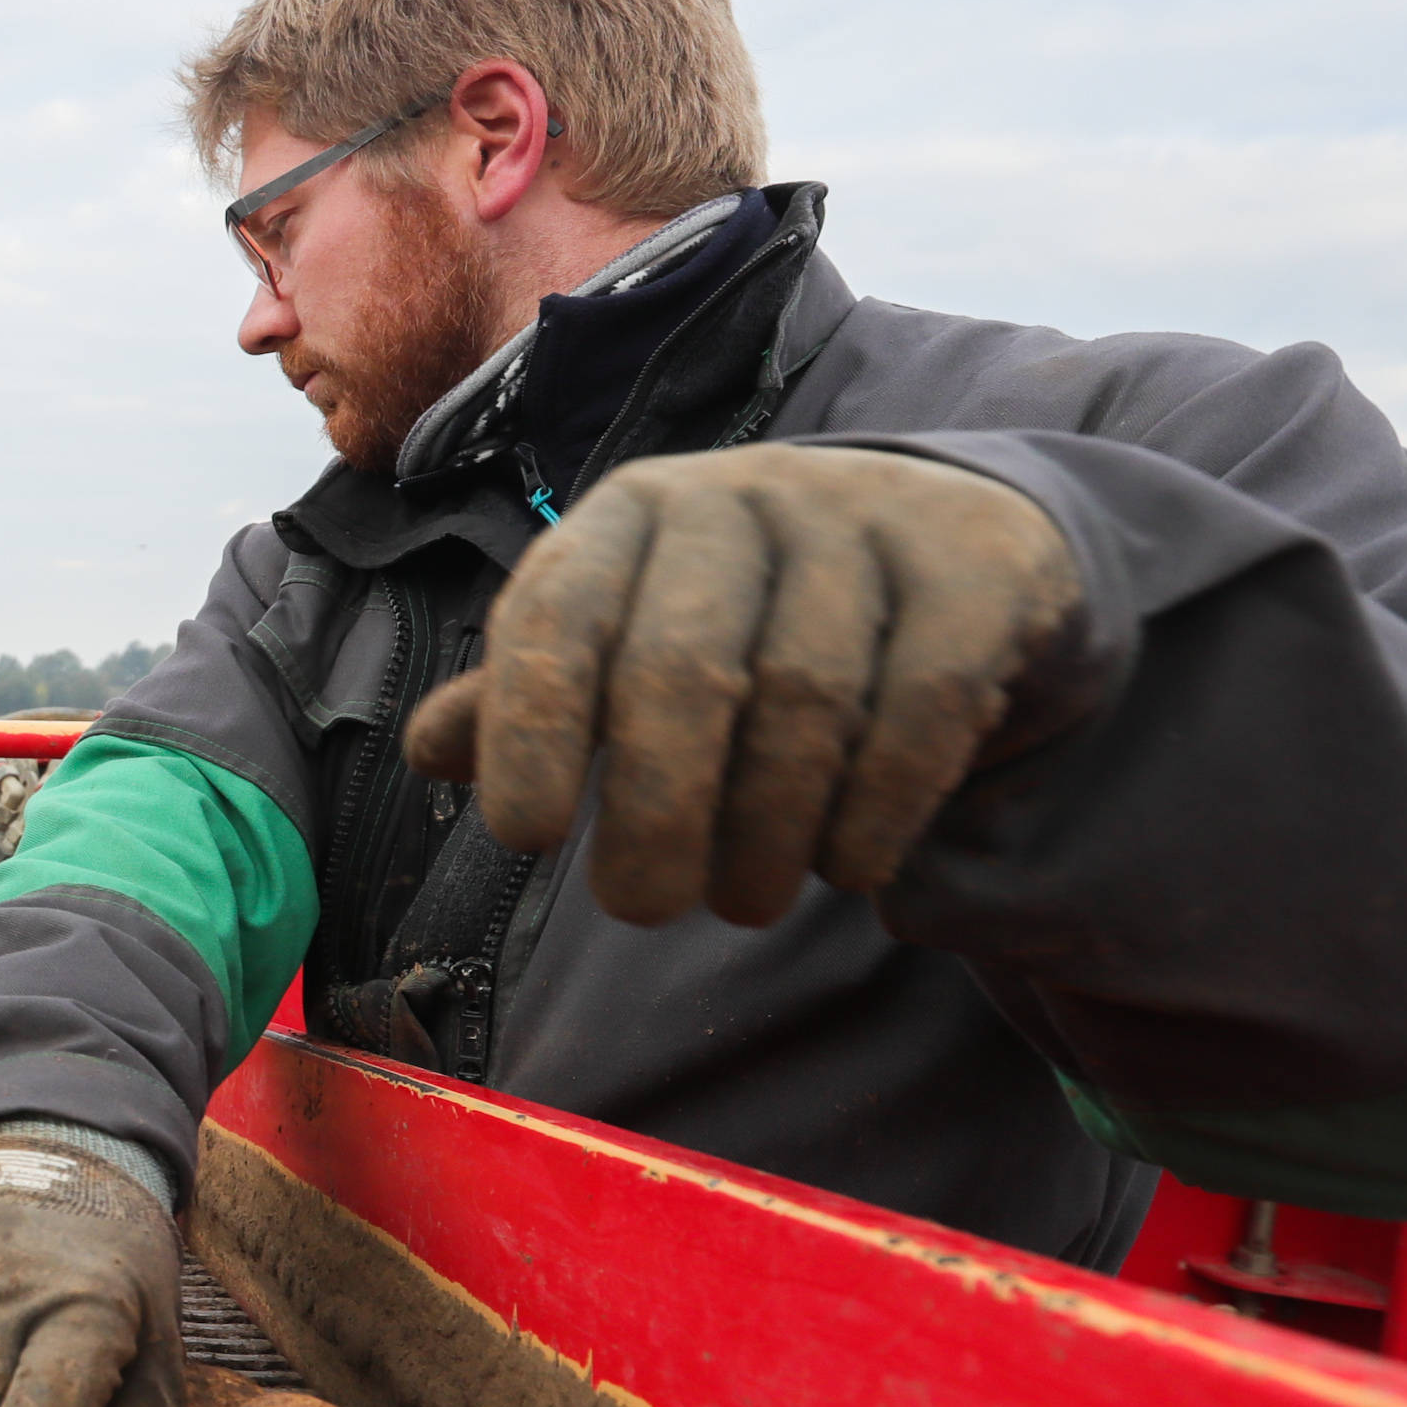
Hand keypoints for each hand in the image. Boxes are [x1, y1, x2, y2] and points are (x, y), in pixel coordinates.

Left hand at [406, 445, 1087, 926]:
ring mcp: (866, 519)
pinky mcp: (978, 565)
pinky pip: (923, 701)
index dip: (532, 724)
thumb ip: (531, 697)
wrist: (948, 544)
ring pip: (805, 695)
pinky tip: (849, 869)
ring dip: (769, 827)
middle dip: (658, 809)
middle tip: (644, 910)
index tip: (529, 837)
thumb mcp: (627, 640)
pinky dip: (880, 804)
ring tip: (748, 901)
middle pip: (684, 664)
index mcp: (630, 516)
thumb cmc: (748, 617)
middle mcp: (740, 496)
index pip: (559, 613)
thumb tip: (428, 750)